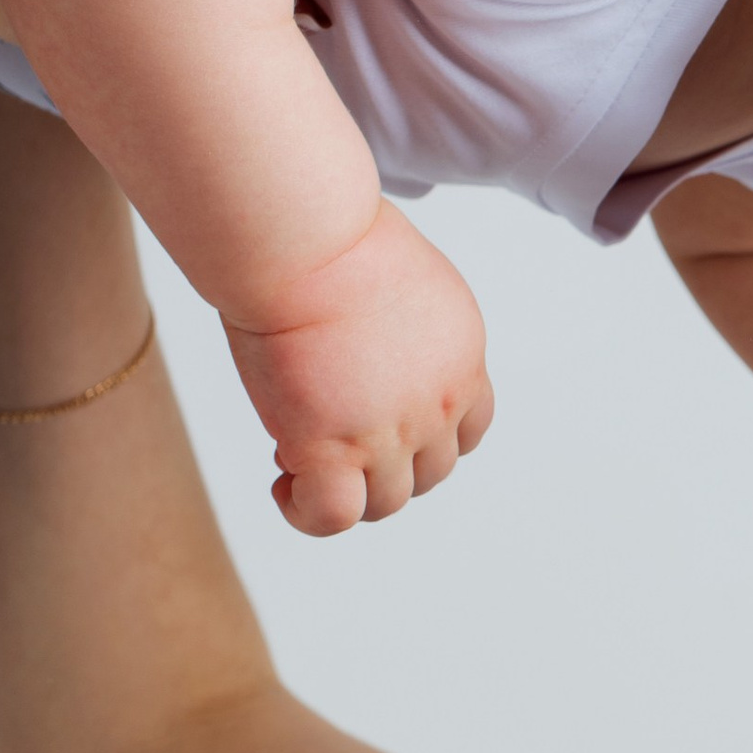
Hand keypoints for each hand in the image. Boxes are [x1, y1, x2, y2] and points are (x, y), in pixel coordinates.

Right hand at [225, 201, 494, 534]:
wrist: (307, 239)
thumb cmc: (335, 237)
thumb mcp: (405, 281)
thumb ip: (403, 325)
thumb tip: (367, 339)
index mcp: (462, 360)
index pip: (468, 427)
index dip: (424, 435)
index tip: (379, 415)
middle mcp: (439, 403)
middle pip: (429, 472)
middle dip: (382, 464)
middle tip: (329, 429)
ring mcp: (391, 431)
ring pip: (386, 502)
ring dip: (347, 489)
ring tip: (297, 454)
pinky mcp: (335, 446)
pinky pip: (335, 515)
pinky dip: (309, 513)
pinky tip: (285, 484)